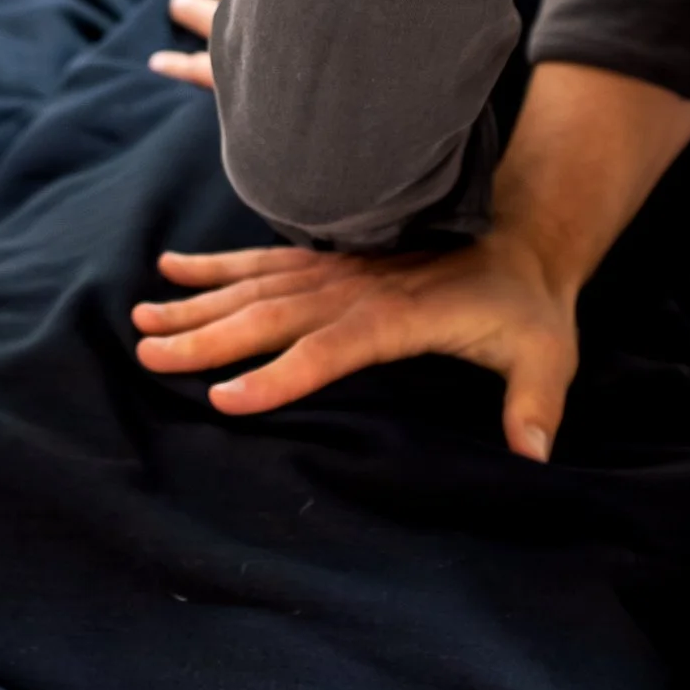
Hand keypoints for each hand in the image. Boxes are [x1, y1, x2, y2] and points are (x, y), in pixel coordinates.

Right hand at [133, 226, 579, 462]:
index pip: (329, 349)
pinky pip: (266, 261)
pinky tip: (172, 270)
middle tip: (148, 356)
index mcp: (402, 315)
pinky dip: (217, 266)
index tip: (224, 399)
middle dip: (208, 338)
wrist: (528, 233)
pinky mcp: (334, 259)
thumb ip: (536, 405)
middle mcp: (360, 288)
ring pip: (257, 287)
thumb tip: (533, 457)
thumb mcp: (549, 355)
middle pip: (272, 314)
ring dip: (197, 303)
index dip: (278, 376)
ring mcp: (341, 269)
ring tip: (141, 319)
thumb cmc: (532, 305)